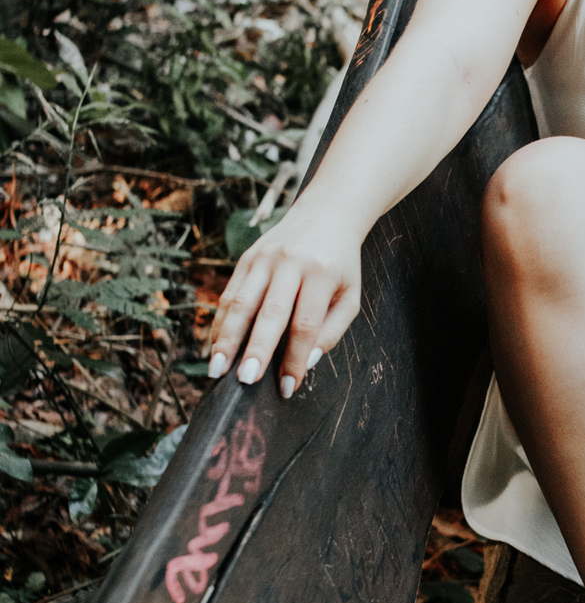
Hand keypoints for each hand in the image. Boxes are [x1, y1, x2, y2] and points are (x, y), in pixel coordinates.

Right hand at [207, 196, 362, 396]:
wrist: (327, 214)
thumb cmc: (340, 264)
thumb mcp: (350, 296)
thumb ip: (332, 331)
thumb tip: (306, 362)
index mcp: (321, 274)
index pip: (305, 325)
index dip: (294, 359)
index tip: (287, 388)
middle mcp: (290, 263)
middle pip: (270, 313)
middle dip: (256, 350)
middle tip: (245, 382)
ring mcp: (264, 258)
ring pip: (241, 302)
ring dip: (227, 339)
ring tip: (217, 370)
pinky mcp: (247, 257)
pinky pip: (229, 293)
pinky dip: (221, 322)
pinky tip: (216, 346)